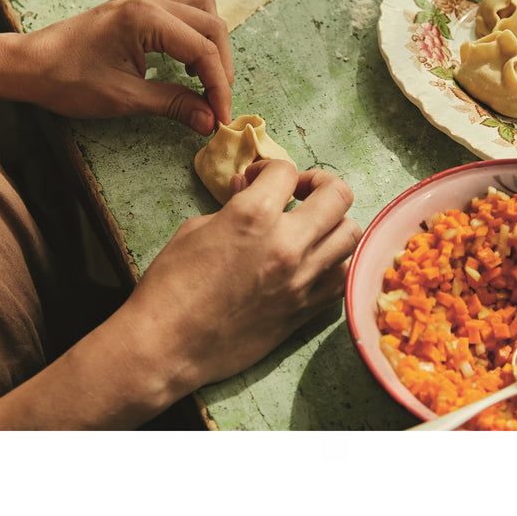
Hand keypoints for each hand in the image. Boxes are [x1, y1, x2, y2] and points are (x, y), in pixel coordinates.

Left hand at [17, 0, 233, 132]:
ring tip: (203, 76)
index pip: (203, 50)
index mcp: (146, 17)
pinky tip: (184, 53)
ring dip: (211, 42)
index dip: (219, 87)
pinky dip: (194, 27)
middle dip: (220, 66)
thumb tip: (209, 120)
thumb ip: (173, 104)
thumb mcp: (124, 97)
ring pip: (201, 7)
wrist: (28, 65)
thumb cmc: (67, 80)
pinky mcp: (136, 3)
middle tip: (216, 102)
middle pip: (211, 25)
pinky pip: (181, 3)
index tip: (220, 117)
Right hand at [126, 160, 361, 393]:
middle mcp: (287, 244)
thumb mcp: (195, 230)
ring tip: (312, 228)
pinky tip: (314, 262)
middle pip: (338, 196)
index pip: (285, 170)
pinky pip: (342, 278)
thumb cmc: (169, 286)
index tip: (257, 179)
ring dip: (334, 223)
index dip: (269, 169)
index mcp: (253, 216)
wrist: (165, 346)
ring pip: (351, 235)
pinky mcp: (304, 311)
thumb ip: (232, 205)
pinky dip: (335, 263)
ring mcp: (301, 280)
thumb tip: (248, 188)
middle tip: (300, 193)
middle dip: (321, 184)